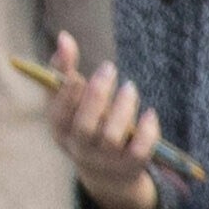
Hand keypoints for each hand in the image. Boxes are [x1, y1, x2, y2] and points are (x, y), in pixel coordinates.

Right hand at [43, 29, 166, 208]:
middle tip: (109, 68)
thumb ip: (65, 71)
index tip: (80, 74)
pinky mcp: (130, 166)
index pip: (59, 114)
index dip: (68, 95)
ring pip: (113, 136)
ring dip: (123, 108)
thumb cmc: (87, 124)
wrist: (107, 172)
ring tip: (129, 87)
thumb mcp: (72, 103)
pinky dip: (147, 130)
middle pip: (86, 126)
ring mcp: (105, 160)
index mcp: (60, 131)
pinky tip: (150, 113)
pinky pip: (140, 150)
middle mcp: (79, 149)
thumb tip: (64, 36)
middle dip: (98, 96)